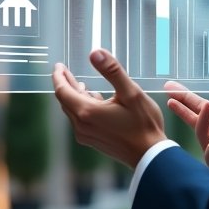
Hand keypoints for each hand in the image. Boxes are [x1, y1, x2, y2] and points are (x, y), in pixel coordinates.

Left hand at [53, 50, 166, 168]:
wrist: (150, 155)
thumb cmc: (144, 124)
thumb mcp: (131, 93)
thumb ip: (113, 71)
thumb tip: (95, 53)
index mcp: (87, 111)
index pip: (62, 90)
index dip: (59, 76)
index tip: (58, 65)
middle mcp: (82, 125)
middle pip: (65, 100)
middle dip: (65, 84)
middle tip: (65, 71)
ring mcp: (86, 135)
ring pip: (72, 110)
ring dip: (74, 96)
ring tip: (80, 84)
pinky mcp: (93, 141)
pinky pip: (80, 120)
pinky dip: (82, 107)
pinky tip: (95, 101)